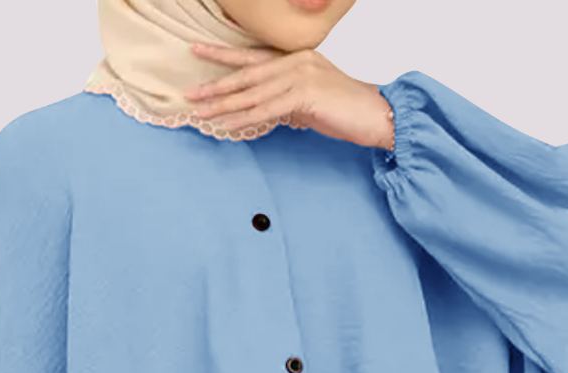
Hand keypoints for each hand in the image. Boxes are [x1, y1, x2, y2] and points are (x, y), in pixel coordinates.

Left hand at [184, 44, 393, 149]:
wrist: (377, 115)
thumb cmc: (346, 111)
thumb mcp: (310, 101)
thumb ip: (286, 100)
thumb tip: (263, 110)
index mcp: (296, 57)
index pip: (253, 57)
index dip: (224, 56)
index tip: (198, 52)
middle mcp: (296, 61)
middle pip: (247, 74)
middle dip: (216, 84)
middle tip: (190, 93)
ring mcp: (300, 75)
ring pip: (253, 93)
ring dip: (223, 105)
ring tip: (200, 113)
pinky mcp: (305, 94)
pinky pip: (266, 110)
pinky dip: (244, 119)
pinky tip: (226, 125)